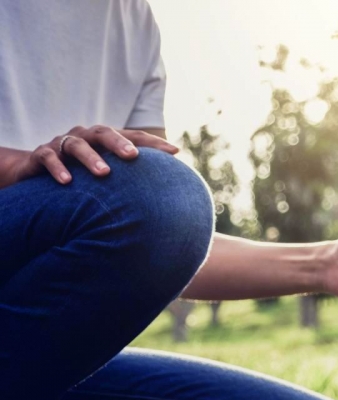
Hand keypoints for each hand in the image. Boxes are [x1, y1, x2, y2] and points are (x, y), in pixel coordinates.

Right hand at [3, 126, 178, 186]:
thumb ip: (129, 180)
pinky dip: (57, 168)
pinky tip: (67, 182)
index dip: (153, 142)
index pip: (132, 136)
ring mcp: (62, 144)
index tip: (175, 151)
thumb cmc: (78, 174)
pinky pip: (49, 158)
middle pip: (103, 133)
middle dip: (119, 143)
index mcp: (104, 140)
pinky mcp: (40, 155)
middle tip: (134, 156)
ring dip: (91, 158)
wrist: (32, 170)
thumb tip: (166, 198)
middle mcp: (84, 137)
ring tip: (104, 173)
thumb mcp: (104, 175)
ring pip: (77, 145)